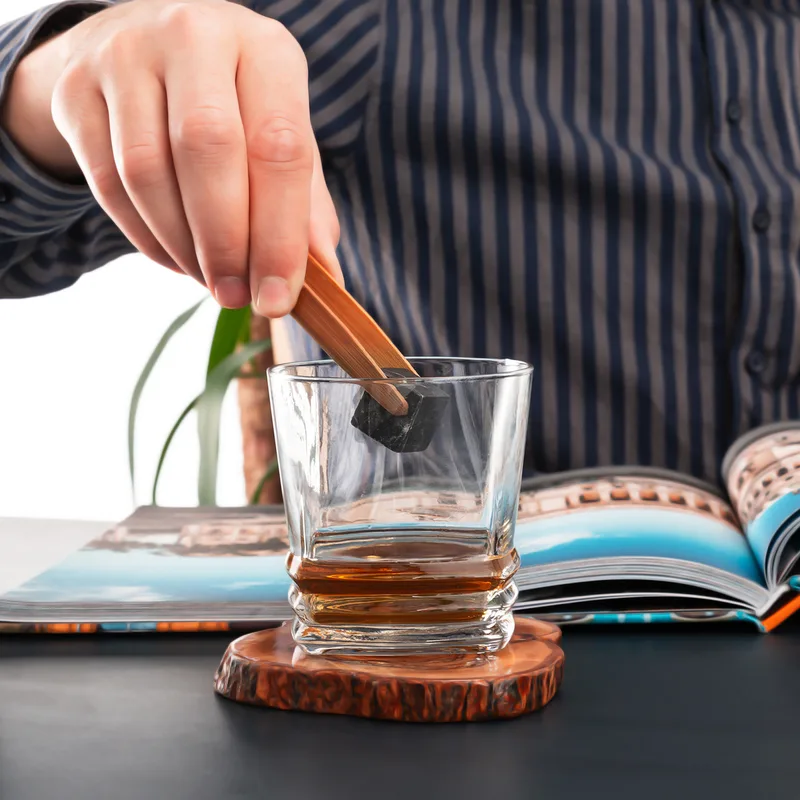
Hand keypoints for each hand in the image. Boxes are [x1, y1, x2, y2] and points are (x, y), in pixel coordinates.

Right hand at [2, 0, 340, 315]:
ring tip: (209, 278)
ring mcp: (125, 56)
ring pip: (146, 172)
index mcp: (263, 49)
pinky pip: (108, 184)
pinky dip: (146, 238)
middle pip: (207, 149)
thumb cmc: (233, 105)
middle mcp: (194, 37)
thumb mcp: (280, 134)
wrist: (144, 49)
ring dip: (182, 246)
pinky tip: (175, 257)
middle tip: (236, 295)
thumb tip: (325, 278)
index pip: (278, 146)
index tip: (277, 296)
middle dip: (224, 242)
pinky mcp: (75, 90)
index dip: (280, 235)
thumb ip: (306, 204)